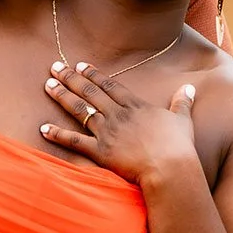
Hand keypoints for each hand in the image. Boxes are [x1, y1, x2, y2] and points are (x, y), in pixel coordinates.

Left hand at [41, 62, 199, 188]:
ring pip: (80, 110)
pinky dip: (58, 135)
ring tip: (47, 85)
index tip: (80, 64)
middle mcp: (118, 115)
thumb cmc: (179, 146)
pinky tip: (43, 128)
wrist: (170, 168)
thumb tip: (189, 88)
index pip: (110, 85)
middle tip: (55, 66)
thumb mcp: (183, 120)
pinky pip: (74, 141)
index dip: (94, 74)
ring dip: (62, 96)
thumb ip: (182, 103)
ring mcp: (107, 132)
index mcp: (136, 106)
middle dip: (71, 78)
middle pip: (90, 92)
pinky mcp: (100, 152)